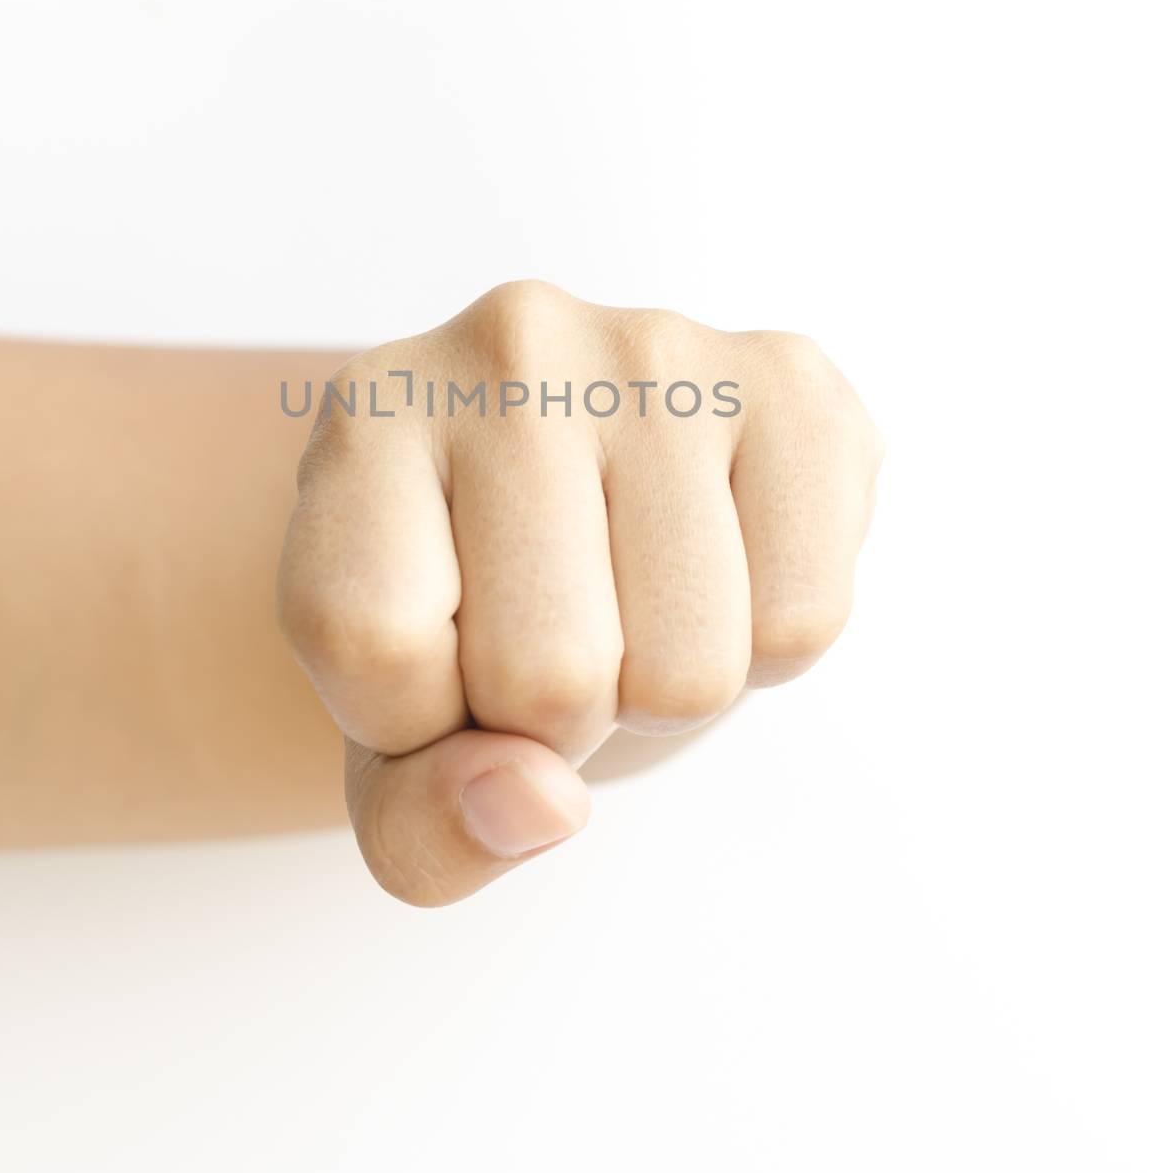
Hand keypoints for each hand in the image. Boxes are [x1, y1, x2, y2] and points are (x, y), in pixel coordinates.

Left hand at [277, 282, 881, 904]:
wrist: (579, 497)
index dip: (413, 721)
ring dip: (663, 691)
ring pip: (689, 667)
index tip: (437, 663)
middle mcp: (509, 348)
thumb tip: (540, 802)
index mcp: (369, 417)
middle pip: (546, 671)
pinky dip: (764, 649)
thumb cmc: (470, 613)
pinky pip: (803, 618)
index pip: (373, 642)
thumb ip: (422, 824)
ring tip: (632, 599)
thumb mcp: (397, 738)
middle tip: (557, 633)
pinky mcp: (787, 378)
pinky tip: (713, 566)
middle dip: (557, 719)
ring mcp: (656, 350)